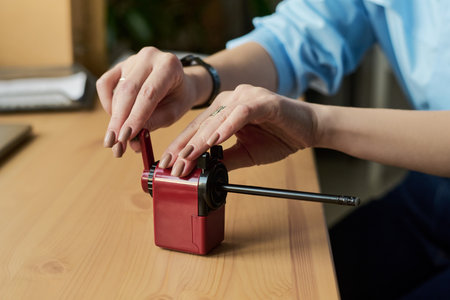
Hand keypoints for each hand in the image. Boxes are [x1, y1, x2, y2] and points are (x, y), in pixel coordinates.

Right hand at [96, 47, 202, 156]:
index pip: (149, 93)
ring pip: (117, 91)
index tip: (126, 138)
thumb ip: (155, 122)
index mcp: (169, 65)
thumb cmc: (178, 97)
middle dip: (120, 121)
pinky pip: (105, 84)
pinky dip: (107, 103)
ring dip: (115, 117)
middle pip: (128, 91)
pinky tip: (115, 117)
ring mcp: (133, 58)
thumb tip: (132, 140)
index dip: (135, 117)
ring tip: (117, 139)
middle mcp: (149, 56)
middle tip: (115, 145)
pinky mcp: (120, 65)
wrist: (180, 82)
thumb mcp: (174, 112)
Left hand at [158, 84, 318, 176]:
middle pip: (203, 123)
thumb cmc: (279, 137)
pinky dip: (228, 126)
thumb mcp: (245, 153)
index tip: (169, 164)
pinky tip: (216, 140)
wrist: (309, 129)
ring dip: (202, 138)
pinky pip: (242, 113)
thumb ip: (224, 158)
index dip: (182, 146)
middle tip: (173, 165)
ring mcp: (247, 97)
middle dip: (186, 146)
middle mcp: (232, 99)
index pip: (198, 129)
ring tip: (189, 155)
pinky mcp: (263, 101)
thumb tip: (203, 170)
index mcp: (224, 110)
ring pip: (218, 118)